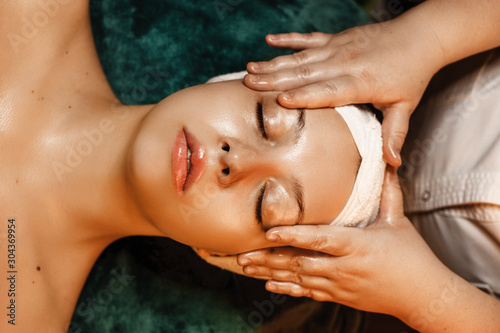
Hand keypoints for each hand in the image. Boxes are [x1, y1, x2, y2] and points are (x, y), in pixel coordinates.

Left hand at [237, 166, 452, 321]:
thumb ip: (388, 192)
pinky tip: (268, 285)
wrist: (424, 296)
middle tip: (241, 254)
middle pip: (300, 263)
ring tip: (246, 267)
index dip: (293, 237)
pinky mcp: (340, 296)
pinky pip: (308, 293)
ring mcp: (340, 285)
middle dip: (269, 259)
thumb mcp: (399, 221)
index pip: (320, 239)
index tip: (269, 233)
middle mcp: (345, 267)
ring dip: (271, 273)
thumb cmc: (412, 256)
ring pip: (299, 279)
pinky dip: (287, 289)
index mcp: (358, 245)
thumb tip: (388, 163)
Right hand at [244, 24, 444, 165]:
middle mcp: (346, 63)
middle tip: (249, 84)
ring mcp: (339, 48)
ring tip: (250, 69)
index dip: (304, 96)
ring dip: (274, 63)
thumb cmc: (411, 74)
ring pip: (301, 58)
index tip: (280, 100)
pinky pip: (308, 39)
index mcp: (362, 83)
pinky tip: (269, 40)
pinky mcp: (336, 38)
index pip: (328, 91)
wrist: (421, 36)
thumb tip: (392, 164)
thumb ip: (394, 134)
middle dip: (275, 79)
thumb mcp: (406, 107)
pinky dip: (288, 40)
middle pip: (306, 73)